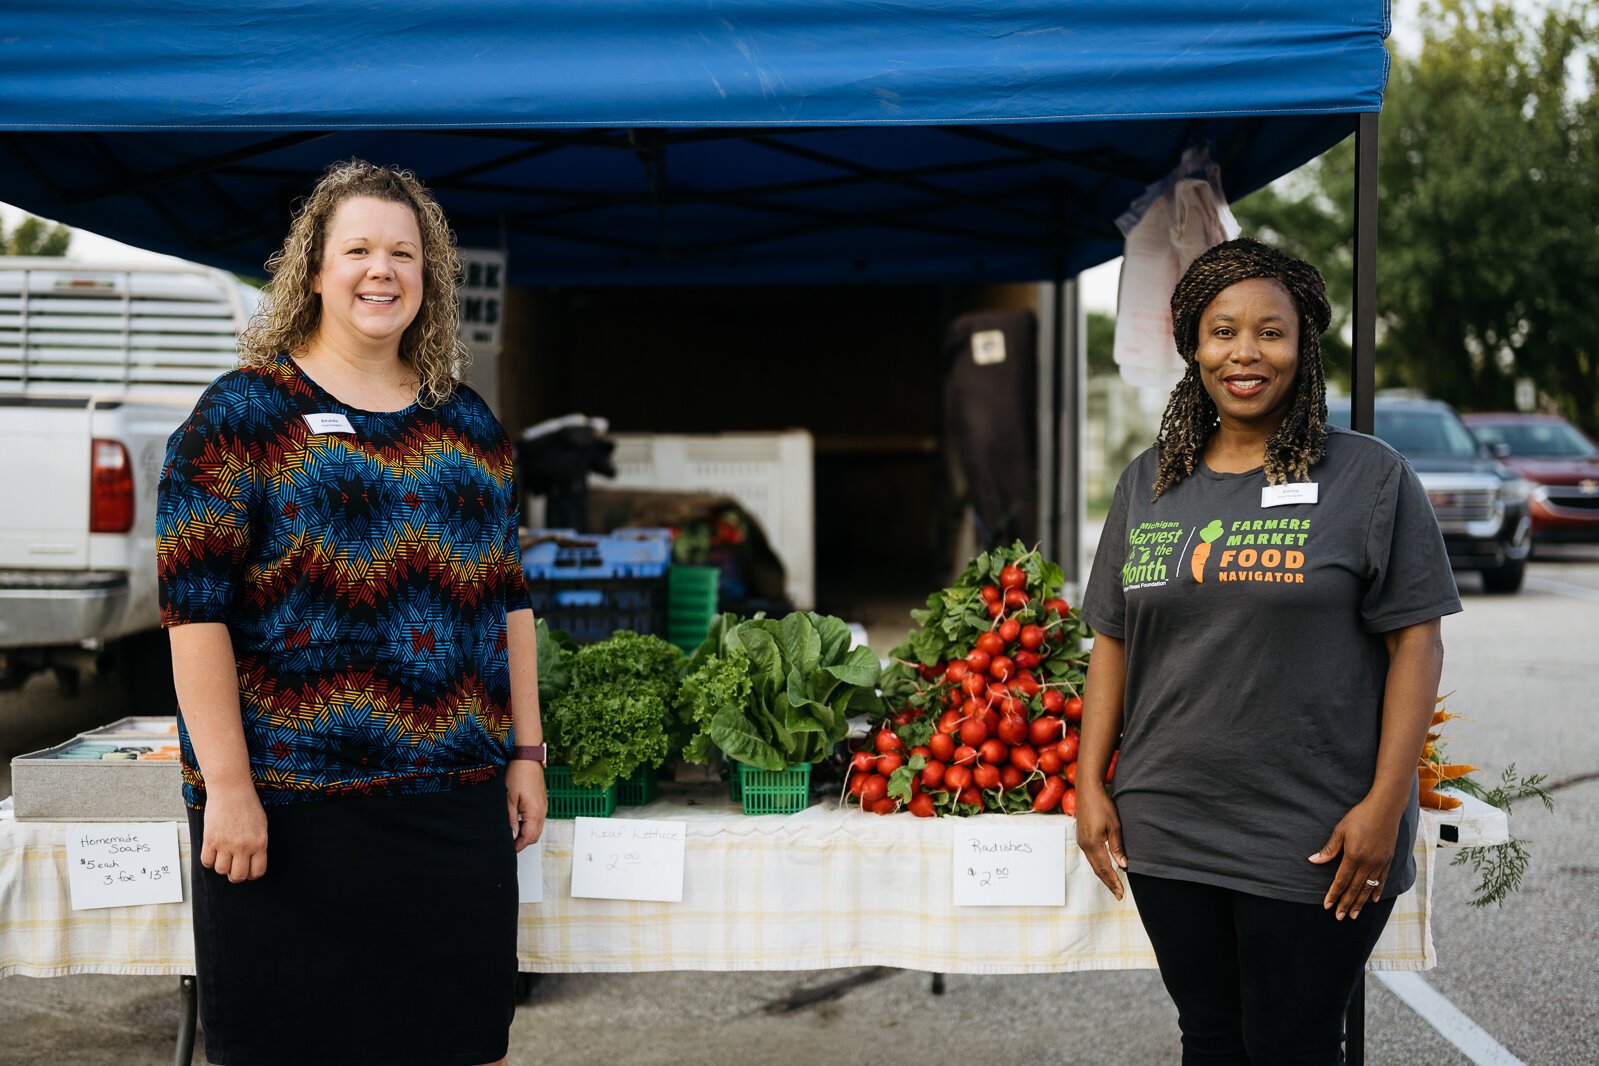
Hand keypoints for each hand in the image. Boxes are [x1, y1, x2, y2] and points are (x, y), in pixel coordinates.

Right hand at [199, 783, 267, 882]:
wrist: (231, 789)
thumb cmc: (247, 804)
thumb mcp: (261, 825)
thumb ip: (258, 844)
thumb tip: (252, 861)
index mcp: (260, 843)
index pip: (257, 871)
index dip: (251, 874)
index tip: (247, 870)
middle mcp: (243, 846)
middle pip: (238, 876)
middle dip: (236, 875)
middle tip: (234, 867)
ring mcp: (226, 844)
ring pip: (221, 870)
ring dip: (221, 866)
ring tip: (223, 855)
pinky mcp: (210, 840)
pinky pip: (206, 861)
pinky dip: (209, 860)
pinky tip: (213, 852)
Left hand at [506, 760, 546, 851]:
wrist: (527, 758)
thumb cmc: (518, 774)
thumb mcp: (509, 798)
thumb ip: (511, 819)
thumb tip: (512, 836)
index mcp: (535, 812)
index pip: (529, 838)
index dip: (518, 846)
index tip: (508, 849)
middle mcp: (542, 811)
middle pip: (535, 836)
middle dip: (522, 842)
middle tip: (508, 842)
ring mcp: (543, 806)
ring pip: (537, 828)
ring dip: (525, 833)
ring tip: (511, 831)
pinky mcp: (541, 802)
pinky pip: (537, 819)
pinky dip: (528, 824)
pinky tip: (518, 820)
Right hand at [1074, 785, 1127, 899]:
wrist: (1087, 790)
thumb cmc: (1102, 805)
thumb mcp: (1114, 825)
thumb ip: (1117, 846)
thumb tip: (1123, 865)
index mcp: (1093, 843)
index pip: (1104, 868)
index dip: (1113, 882)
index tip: (1121, 893)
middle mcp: (1085, 844)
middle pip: (1097, 869)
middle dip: (1108, 883)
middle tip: (1119, 895)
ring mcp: (1082, 841)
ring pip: (1093, 864)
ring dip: (1104, 875)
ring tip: (1114, 885)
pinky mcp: (1082, 837)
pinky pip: (1091, 856)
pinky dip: (1099, 866)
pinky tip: (1106, 868)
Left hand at [1308, 796, 1401, 919]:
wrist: (1385, 809)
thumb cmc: (1360, 817)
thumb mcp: (1341, 830)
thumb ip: (1329, 849)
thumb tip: (1313, 861)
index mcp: (1353, 856)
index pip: (1341, 881)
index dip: (1334, 894)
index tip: (1327, 906)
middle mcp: (1368, 863)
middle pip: (1355, 889)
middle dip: (1345, 903)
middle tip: (1340, 917)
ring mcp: (1380, 863)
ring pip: (1368, 888)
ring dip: (1360, 903)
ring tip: (1354, 915)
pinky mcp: (1388, 860)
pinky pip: (1382, 880)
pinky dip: (1377, 891)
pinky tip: (1373, 900)